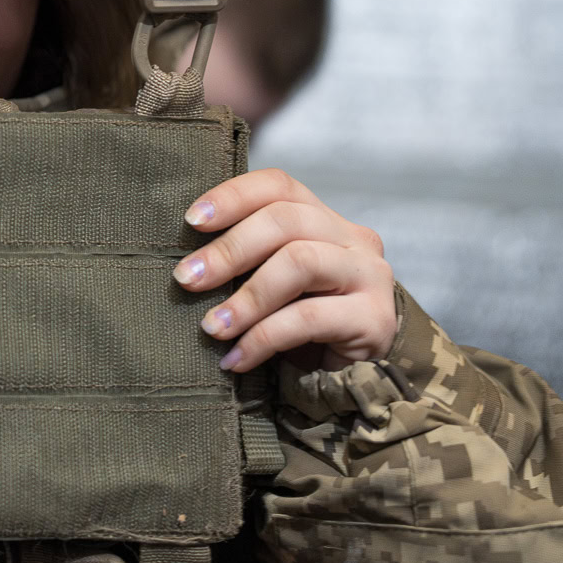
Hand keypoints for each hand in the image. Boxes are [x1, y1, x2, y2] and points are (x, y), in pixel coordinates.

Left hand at [172, 169, 396, 373]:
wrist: (362, 377)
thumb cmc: (304, 324)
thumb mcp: (274, 284)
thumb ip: (247, 264)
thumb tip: (187, 266)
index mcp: (323, 219)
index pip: (279, 186)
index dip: (233, 195)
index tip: (192, 221)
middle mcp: (352, 238)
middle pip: (285, 220)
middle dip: (229, 250)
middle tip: (188, 280)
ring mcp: (369, 276)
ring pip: (299, 262)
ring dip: (246, 298)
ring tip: (212, 328)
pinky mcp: (374, 319)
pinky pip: (309, 318)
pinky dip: (263, 338)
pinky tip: (237, 358)